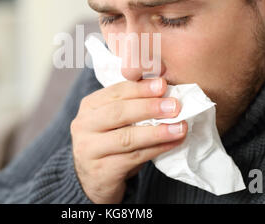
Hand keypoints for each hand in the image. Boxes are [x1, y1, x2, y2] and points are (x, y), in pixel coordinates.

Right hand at [71, 78, 187, 203]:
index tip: (163, 84)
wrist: (93, 180)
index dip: (140, 88)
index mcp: (89, 106)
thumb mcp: (116, 120)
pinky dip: (155, 149)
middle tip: (174, 106)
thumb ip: (133, 104)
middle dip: (149, 108)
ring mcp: (88, 149)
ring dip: (157, 132)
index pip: (115, 92)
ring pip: (126, 138)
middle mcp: (83, 125)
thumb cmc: (111, 143)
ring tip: (180, 127)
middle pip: (118, 113)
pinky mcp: (100, 171)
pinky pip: (132, 158)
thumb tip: (164, 87)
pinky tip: (172, 144)